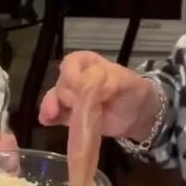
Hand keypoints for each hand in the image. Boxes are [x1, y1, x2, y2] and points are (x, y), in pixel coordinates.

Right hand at [38, 51, 160, 140]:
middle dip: (67, 96)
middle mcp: (75, 77)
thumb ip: (110, 80)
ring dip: (51, 106)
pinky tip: (48, 122)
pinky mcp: (69, 115)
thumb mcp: (126, 82)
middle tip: (80, 106)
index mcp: (88, 63)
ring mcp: (71, 98)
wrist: (138, 116)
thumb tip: (88, 86)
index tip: (78, 88)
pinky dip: (49, 117)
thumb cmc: (132, 92)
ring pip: (54, 99)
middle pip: (62, 83)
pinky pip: (54, 115)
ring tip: (52, 115)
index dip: (72, 76)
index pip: (71, 63)